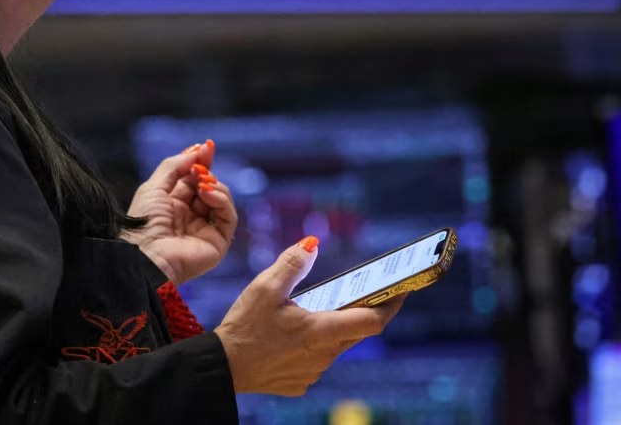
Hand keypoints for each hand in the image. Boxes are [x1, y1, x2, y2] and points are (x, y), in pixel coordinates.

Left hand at [121, 140, 237, 284]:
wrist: (146, 254)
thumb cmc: (143, 222)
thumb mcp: (154, 186)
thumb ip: (174, 166)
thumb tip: (196, 150)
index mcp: (174, 204)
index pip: (194, 179)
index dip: (201, 162)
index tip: (208, 146)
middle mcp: (191, 216)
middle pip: (209, 186)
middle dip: (208, 172)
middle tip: (201, 167)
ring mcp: (206, 228)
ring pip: (222, 199)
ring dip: (215, 185)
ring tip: (202, 183)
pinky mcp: (219, 241)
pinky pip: (229, 216)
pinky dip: (222, 200)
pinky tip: (208, 193)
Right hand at [213, 237, 405, 395]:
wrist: (223, 367)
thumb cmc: (243, 327)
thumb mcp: (263, 288)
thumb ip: (291, 264)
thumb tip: (312, 243)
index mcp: (321, 331)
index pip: (373, 320)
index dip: (392, 304)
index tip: (403, 289)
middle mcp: (324, 355)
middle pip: (356, 331)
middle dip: (362, 311)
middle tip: (360, 292)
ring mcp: (314, 372)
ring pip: (336, 346)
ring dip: (332, 328)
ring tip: (315, 310)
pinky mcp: (302, 382)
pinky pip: (316, 360)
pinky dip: (312, 345)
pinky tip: (290, 336)